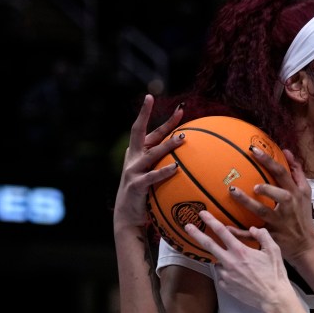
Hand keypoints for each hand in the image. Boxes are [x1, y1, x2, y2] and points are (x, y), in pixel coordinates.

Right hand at [113, 94, 184, 230]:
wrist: (127, 216)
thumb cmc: (144, 195)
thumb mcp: (151, 175)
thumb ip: (163, 164)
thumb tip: (186, 157)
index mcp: (136, 153)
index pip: (145, 129)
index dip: (148, 113)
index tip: (151, 96)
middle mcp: (133, 158)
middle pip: (142, 132)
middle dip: (150, 116)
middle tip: (172, 109)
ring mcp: (132, 170)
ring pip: (152, 153)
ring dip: (168, 145)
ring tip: (183, 138)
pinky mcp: (136, 185)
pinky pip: (152, 176)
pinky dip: (164, 171)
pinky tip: (176, 167)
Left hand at [184, 210, 291, 310]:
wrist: (273, 298)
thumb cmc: (275, 274)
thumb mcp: (274, 250)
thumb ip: (263, 236)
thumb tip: (253, 229)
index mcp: (240, 251)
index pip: (221, 231)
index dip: (210, 221)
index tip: (202, 213)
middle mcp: (229, 261)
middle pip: (208, 245)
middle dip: (196, 234)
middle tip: (187, 227)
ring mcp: (226, 275)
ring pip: (217, 262)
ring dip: (221, 259)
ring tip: (237, 264)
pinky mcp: (225, 286)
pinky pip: (222, 275)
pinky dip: (227, 272)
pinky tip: (238, 276)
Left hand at [228, 147, 313, 261]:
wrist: (306, 245)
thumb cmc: (303, 216)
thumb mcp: (305, 192)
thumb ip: (297, 172)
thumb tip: (287, 151)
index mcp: (294, 193)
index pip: (282, 174)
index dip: (269, 161)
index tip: (253, 150)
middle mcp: (287, 207)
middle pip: (278, 195)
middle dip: (266, 188)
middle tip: (251, 182)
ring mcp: (278, 222)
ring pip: (262, 212)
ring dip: (247, 202)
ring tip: (232, 192)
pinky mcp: (271, 236)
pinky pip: (253, 234)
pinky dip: (240, 232)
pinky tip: (226, 226)